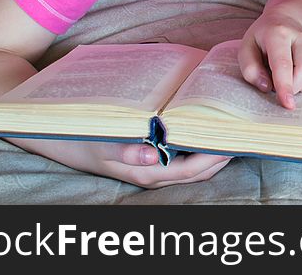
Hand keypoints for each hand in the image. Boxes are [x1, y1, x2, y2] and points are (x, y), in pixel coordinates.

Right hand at [33, 139, 231, 188]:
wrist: (60, 139)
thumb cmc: (84, 138)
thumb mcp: (101, 141)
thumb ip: (124, 150)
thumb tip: (149, 154)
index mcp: (148, 173)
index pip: (194, 169)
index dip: (217, 155)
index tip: (235, 138)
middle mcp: (155, 174)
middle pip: (200, 170)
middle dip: (222, 153)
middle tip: (241, 131)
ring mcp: (153, 168)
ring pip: (193, 165)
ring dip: (212, 150)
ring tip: (228, 128)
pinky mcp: (150, 160)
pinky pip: (182, 156)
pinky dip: (197, 144)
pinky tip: (204, 127)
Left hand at [239, 13, 301, 108]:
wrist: (284, 20)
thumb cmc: (262, 39)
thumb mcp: (246, 49)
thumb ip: (250, 69)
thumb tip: (267, 87)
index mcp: (277, 34)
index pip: (283, 63)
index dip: (285, 86)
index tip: (287, 104)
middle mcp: (301, 36)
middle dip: (296, 86)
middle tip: (282, 87)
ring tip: (294, 81)